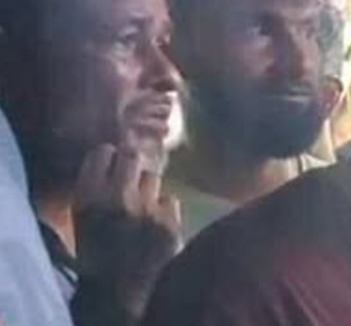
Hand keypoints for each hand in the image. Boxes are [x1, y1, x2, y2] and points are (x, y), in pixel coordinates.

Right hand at [72, 144, 182, 320]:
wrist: (120, 295)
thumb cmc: (96, 260)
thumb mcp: (81, 222)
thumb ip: (94, 191)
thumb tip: (112, 159)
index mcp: (87, 198)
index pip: (102, 153)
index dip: (109, 157)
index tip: (112, 164)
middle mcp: (117, 197)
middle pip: (132, 156)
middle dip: (132, 164)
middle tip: (131, 177)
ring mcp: (146, 208)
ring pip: (153, 177)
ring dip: (148, 188)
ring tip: (143, 205)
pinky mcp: (170, 221)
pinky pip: (171, 199)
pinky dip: (165, 209)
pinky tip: (158, 223)